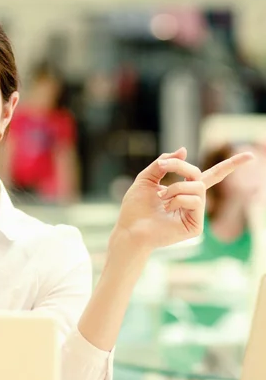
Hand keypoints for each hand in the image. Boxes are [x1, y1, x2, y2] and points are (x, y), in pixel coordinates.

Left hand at [114, 146, 253, 250]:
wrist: (129, 228)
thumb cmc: (135, 208)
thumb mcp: (146, 178)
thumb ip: (163, 163)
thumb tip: (184, 150)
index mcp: (184, 191)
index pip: (212, 176)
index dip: (231, 166)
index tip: (251, 156)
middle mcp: (193, 202)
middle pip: (199, 175)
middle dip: (180, 167)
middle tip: (163, 167)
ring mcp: (195, 214)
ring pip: (196, 187)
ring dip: (175, 188)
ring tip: (161, 199)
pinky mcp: (195, 226)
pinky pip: (195, 201)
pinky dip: (178, 199)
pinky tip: (167, 209)